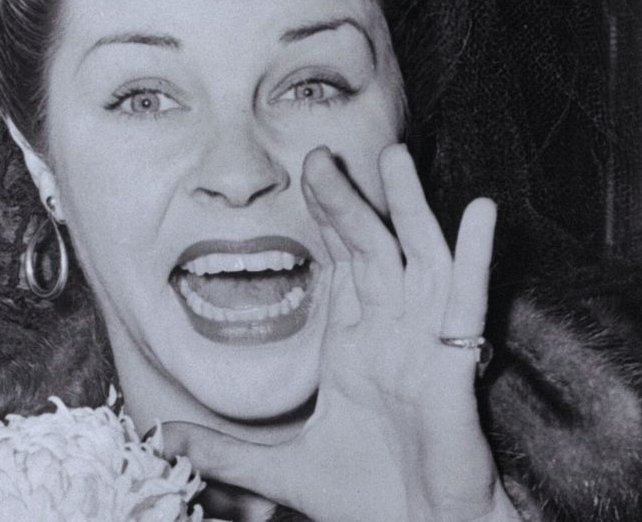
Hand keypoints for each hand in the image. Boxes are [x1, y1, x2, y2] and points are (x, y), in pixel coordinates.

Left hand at [163, 144, 518, 520]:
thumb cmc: (368, 498)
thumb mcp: (281, 467)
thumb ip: (225, 449)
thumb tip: (162, 435)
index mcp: (355, 346)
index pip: (342, 264)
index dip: (326, 219)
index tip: (304, 173)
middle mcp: (391, 333)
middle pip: (371, 249)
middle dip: (348, 201)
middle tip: (321, 153)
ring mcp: (424, 344)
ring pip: (417, 260)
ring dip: (408, 210)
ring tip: (396, 159)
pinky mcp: (453, 366)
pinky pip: (465, 303)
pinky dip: (473, 258)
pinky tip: (479, 214)